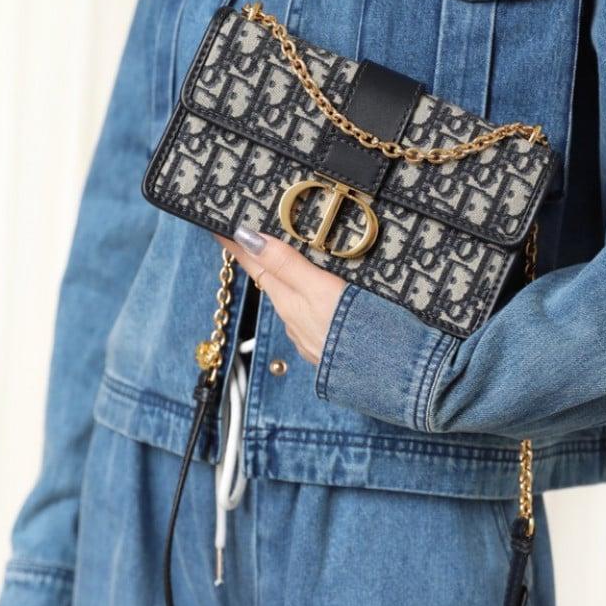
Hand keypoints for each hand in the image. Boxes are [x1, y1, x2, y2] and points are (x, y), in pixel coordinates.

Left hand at [216, 226, 346, 365]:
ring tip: (285, 262)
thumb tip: (248, 238)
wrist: (387, 378)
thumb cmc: (356, 335)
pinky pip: (310, 317)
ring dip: (285, 281)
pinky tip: (318, 300)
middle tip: (249, 235)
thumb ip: (287, 265)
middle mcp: (293, 320)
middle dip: (261, 259)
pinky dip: (308, 302)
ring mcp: (309, 336)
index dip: (237, 244)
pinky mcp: (327, 346)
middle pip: (272, 282)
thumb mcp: (320, 291)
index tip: (218, 226)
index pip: (255, 265)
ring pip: (292, 300)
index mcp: (288, 301)